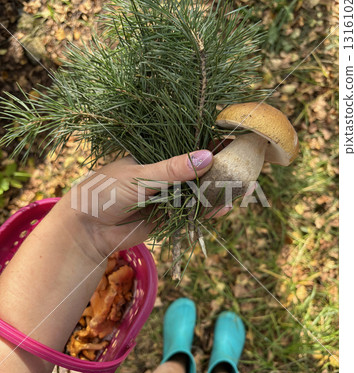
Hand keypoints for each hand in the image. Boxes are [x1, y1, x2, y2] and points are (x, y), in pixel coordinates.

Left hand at [59, 150, 227, 258]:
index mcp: (156, 156)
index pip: (188, 147)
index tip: (235, 142)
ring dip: (218, 192)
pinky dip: (206, 212)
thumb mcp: (140, 175)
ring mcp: (168, 196)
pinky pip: (191, 213)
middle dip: (221, 171)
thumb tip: (207, 156)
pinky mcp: (168, 217)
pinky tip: (222, 208)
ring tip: (242, 190)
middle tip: (246, 168)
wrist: (87, 230)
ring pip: (199, 193)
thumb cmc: (105, 192)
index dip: (211, 145)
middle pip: (199, 171)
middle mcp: (165, 175)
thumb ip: (173, 170)